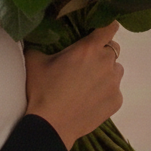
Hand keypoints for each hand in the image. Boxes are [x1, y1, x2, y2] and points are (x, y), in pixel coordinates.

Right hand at [24, 22, 124, 149]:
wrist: (51, 125)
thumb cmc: (42, 90)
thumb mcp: (34, 62)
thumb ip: (40, 45)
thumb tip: (38, 37)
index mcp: (88, 49)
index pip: (109, 27)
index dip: (106, 26)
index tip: (101, 29)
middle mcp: (106, 62)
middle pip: (112, 49)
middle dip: (100, 52)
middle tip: (84, 64)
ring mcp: (114, 83)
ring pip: (115, 70)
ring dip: (105, 72)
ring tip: (86, 83)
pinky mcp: (116, 100)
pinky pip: (114, 90)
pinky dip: (104, 91)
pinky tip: (88, 99)